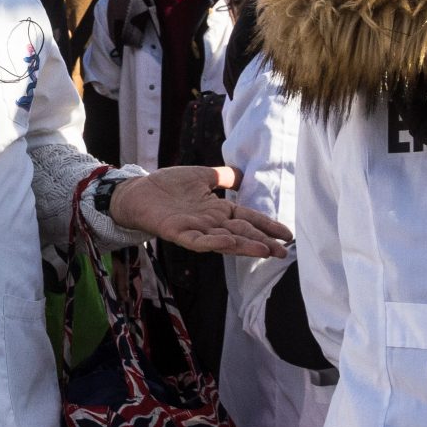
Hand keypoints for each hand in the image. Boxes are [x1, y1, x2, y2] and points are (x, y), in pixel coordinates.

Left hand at [111, 166, 293, 257]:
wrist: (138, 191)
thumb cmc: (168, 185)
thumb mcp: (202, 175)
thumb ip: (223, 177)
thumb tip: (243, 174)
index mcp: (218, 210)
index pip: (248, 218)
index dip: (267, 226)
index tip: (288, 235)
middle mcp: (211, 223)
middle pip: (241, 233)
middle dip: (263, 242)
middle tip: (283, 252)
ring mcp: (195, 230)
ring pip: (224, 240)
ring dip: (244, 246)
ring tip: (264, 250)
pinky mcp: (178, 233)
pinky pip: (197, 241)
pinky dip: (212, 243)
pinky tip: (228, 243)